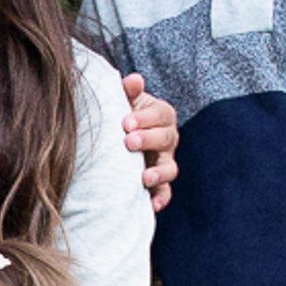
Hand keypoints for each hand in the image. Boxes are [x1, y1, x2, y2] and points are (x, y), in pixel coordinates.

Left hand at [122, 72, 177, 213]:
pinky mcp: (159, 183)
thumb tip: (134, 79)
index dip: (146, 118)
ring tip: (144, 177)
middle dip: (148, 140)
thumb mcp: (123, 100)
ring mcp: (165, 162)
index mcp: (161, 116)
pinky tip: (152, 206)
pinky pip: (165, 192)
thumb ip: (128, 90)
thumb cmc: (120, 115)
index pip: (161, 114)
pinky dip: (161, 199)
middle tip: (128, 142)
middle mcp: (168, 139)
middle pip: (166, 139)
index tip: (126, 123)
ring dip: (159, 173)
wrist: (114, 137)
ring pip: (171, 168)